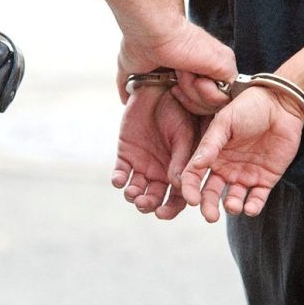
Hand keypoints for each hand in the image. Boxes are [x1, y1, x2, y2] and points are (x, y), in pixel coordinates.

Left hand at [113, 85, 203, 219]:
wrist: (158, 90)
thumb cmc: (178, 110)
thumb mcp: (184, 135)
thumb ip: (181, 159)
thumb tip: (179, 187)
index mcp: (179, 170)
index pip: (177, 198)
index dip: (171, 209)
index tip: (163, 214)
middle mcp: (161, 172)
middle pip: (154, 198)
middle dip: (148, 205)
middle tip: (144, 204)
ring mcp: (142, 164)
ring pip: (136, 190)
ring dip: (133, 195)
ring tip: (133, 192)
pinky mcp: (125, 155)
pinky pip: (120, 174)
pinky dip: (119, 180)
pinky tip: (120, 180)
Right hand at [116, 16, 235, 110]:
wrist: (151, 30)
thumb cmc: (141, 42)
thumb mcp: (134, 69)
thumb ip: (132, 86)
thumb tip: (126, 99)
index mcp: (193, 69)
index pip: (198, 103)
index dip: (184, 104)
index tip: (170, 90)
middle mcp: (209, 68)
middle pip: (209, 108)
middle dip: (188, 102)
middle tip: (174, 84)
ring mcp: (219, 68)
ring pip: (215, 106)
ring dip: (191, 93)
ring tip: (180, 71)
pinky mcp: (227, 68)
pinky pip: (221, 99)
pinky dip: (201, 91)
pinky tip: (189, 71)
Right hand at [181, 87, 303, 221]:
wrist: (280, 104)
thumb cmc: (249, 107)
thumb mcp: (225, 122)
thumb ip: (210, 144)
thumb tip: (194, 165)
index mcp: (211, 154)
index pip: (194, 176)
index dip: (190, 189)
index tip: (191, 200)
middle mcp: (225, 168)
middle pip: (211, 193)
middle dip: (208, 206)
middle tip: (210, 216)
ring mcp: (245, 175)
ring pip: (233, 199)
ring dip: (231, 207)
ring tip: (233, 206)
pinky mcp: (265, 180)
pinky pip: (257, 199)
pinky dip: (252, 207)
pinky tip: (250, 208)